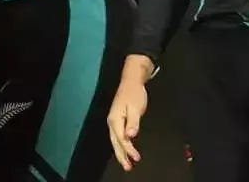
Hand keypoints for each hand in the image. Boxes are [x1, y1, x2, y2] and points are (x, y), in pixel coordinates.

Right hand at [107, 55, 152, 171]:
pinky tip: (125, 149)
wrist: (131, 81)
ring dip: (120, 152)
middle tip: (128, 167)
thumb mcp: (136, 108)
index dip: (129, 149)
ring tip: (127, 163)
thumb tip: (130, 136)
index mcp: (115, 119)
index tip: (136, 158)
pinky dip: (121, 145)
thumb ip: (133, 123)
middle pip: (115, 142)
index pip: (121, 138)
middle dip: (121, 156)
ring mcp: (113, 120)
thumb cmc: (134, 93)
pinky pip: (117, 136)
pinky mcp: (117, 120)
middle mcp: (112, 121)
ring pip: (115, 140)